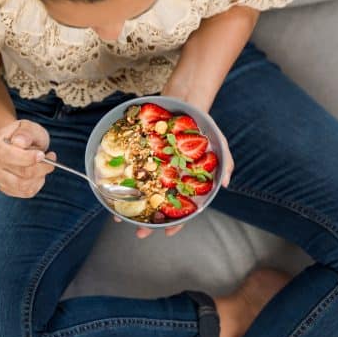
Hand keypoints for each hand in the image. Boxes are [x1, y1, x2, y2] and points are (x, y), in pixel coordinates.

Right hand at [0, 119, 55, 197]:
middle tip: (51, 158)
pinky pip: (26, 192)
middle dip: (41, 167)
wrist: (16, 143)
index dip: (28, 157)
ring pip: (24, 185)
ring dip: (40, 176)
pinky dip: (37, 184)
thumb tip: (20, 142)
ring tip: (44, 165)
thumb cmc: (24, 135)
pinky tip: (38, 174)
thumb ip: (26, 132)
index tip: (42, 155)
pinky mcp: (6, 188)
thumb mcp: (28, 127)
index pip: (9, 155)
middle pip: (20, 173)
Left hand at [115, 119, 234, 238]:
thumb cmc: (205, 128)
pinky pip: (130, 173)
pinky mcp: (141, 158)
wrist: (186, 103)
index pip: (183, 209)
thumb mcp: (220, 144)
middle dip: (148, 222)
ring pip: (142, 194)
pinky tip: (112, 192)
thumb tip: (225, 184)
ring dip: (131, 208)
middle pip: (158, 207)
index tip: (168, 232)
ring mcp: (154, 170)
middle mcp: (169, 180)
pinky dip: (122, 183)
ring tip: (121, 218)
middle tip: (140, 233)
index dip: (176, 222)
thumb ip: (225, 163)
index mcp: (186, 184)